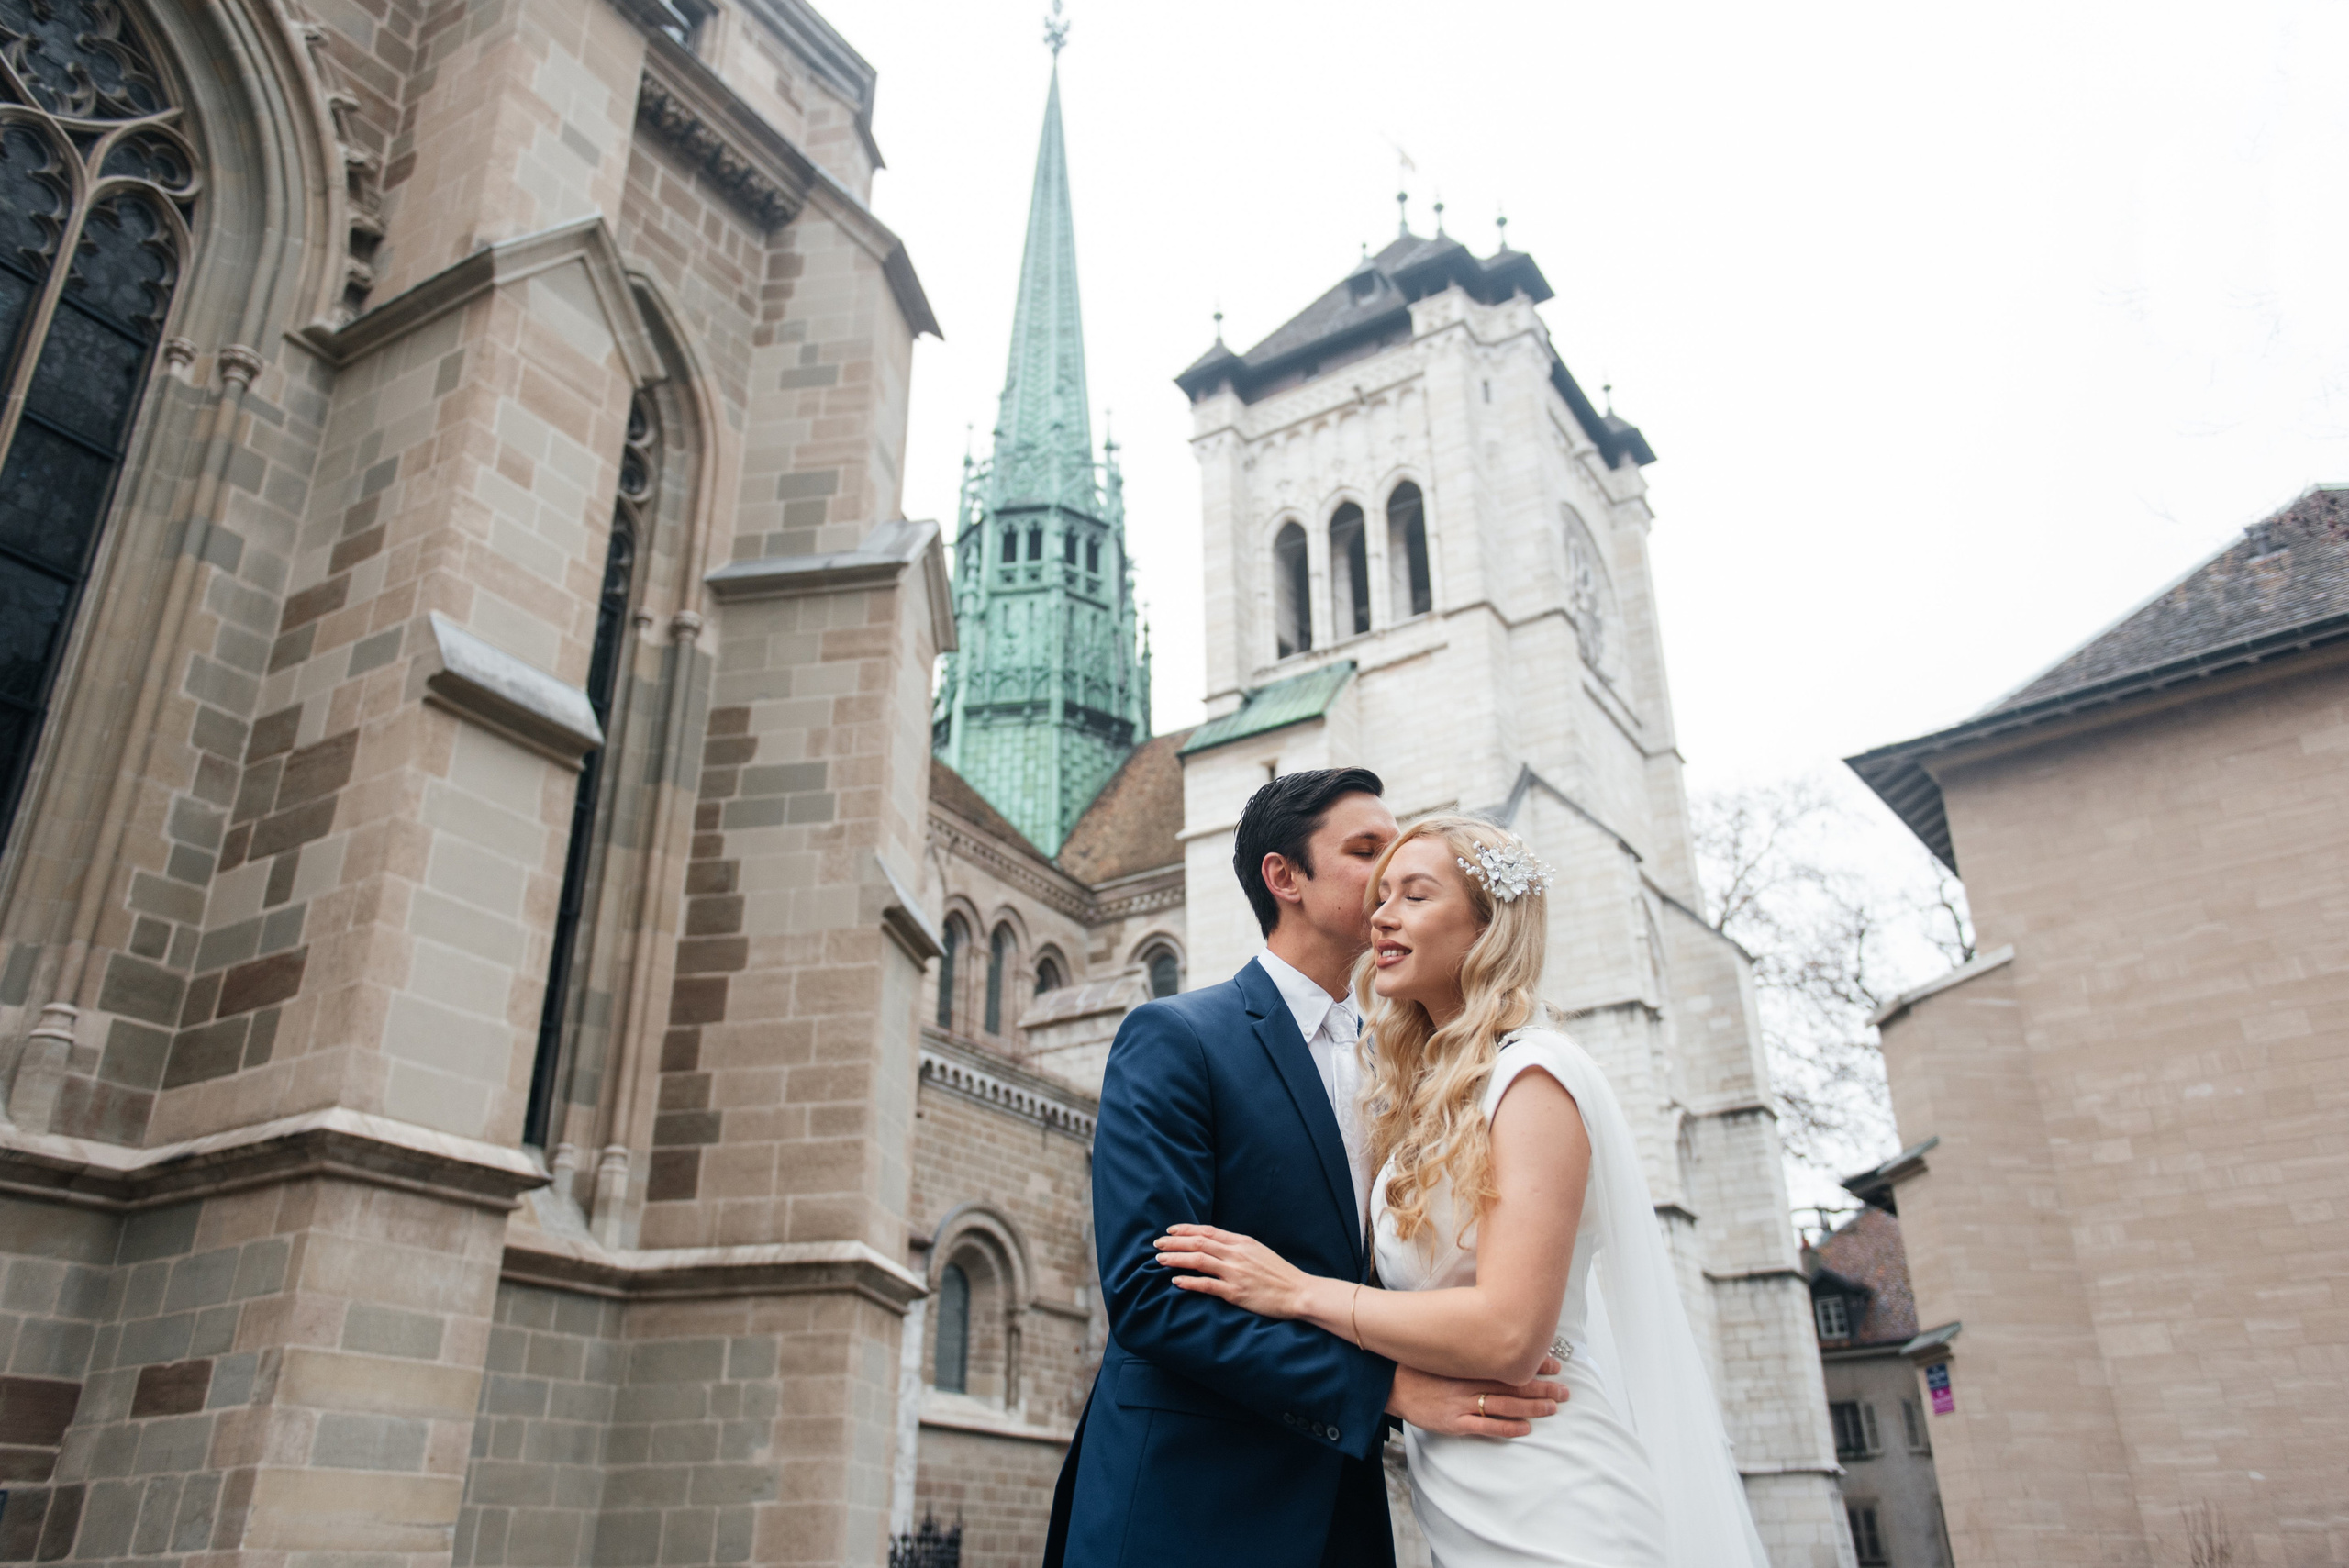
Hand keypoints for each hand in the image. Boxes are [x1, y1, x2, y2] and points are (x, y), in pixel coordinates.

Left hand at [1152, 1224, 1316, 1318]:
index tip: (1170, 1231)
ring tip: (1160, 1260)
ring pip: (1198, 1260)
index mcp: (1242, 1242)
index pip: (1208, 1230)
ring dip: (1176, 1259)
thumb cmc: (1279, 1274)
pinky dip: (1189, 1282)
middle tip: (1156, 1244)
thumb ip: (1237, 1247)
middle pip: (1198, 1242)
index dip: (1186, 1229)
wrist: (1299, 1292)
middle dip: (1174, 1242)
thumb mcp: (1259, 1251)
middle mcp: (1236, 1254)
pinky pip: (1207, 1285)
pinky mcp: (1236, 1292)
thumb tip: (1215, 1245)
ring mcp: (1235, 1273)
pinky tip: (1176, 1281)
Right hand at [1385, 1358, 1567, 1438]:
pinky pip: (1486, 1426)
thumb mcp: (1442, 1345)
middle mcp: (1469, 1380)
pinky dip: (1508, 1428)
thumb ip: (1466, 1341)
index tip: (1554, 1362)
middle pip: (1513, 1384)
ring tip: (1554, 1406)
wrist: (1389, 1384)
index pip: (1508, 1360)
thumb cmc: (1417, 1363)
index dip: (1533, 1362)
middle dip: (1542, 1386)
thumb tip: (1492, 1329)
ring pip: (1505, 1405)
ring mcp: (1462, 1403)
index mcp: (1468, 1360)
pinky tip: (1526, 1428)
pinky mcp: (1454, 1423)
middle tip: (1565, 1388)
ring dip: (1533, 1406)